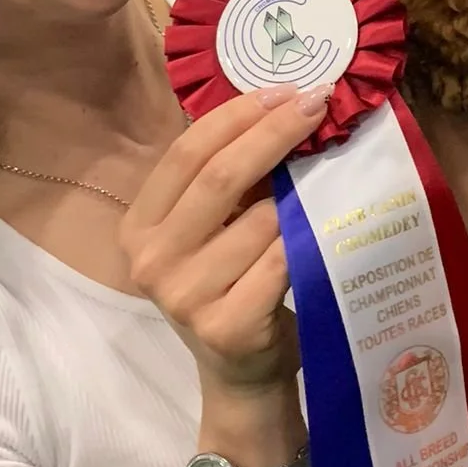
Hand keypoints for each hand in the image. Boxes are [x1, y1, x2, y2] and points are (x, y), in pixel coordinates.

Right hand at [121, 86, 327, 393]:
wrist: (241, 375)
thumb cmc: (231, 286)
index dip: (237, 116)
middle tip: (317, 104)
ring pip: (259, 220)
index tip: (285, 91)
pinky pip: (280, 262)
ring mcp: (185, 298)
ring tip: (328, 175)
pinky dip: (307, 238)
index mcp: (139, 226)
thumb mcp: (210, 231)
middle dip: (274, 133)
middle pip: (219, 177)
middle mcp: (150, 261)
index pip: (185, 153)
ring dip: (300, 193)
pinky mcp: (226, 327)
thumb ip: (225, 181)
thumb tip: (280, 105)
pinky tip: (326, 224)